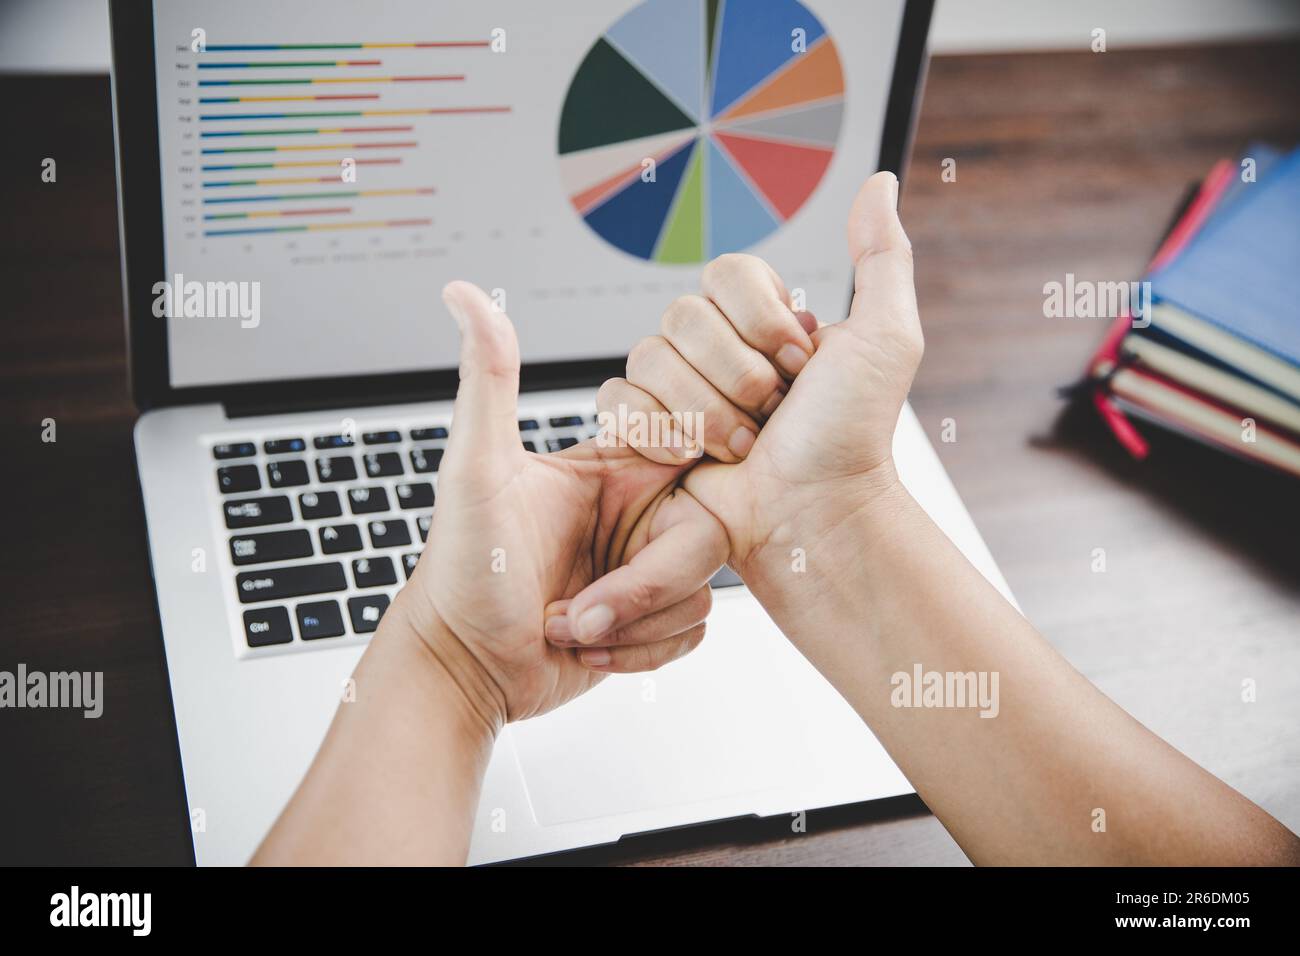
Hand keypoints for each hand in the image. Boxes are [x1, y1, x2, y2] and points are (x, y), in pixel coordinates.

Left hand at [387, 281, 728, 730]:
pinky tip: (586, 648)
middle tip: (577, 607)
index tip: (644, 517)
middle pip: (706, 538)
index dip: (680, 491)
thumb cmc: (461, 569)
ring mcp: (647, 569)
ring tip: (567, 623)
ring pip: (701, 592)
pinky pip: (693, 632)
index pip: (692, 454)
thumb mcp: (476, 468)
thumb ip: (488, 378)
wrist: (461, 666)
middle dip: (642, 588)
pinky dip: (640, 652)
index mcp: (614, 470)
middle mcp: (639, 515)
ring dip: (632, 626)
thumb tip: (463, 293)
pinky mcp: (654, 620)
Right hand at [592, 171, 921, 576]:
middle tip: (774, 413)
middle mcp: (715, 347)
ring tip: (744, 445)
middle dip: (736, 373)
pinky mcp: (644, 429)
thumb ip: (881, 256)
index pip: (725, 272)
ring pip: (648, 356)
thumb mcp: (885, 338)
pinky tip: (694, 457)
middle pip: (682, 315)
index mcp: (761, 319)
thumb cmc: (852, 437)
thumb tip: (878, 181)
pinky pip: (616, 398)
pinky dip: (658, 430)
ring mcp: (676, 387)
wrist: (813, 516)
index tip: (800, 365)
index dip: (760, 320)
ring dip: (704, 410)